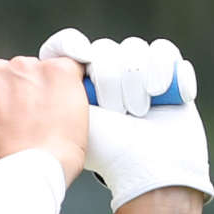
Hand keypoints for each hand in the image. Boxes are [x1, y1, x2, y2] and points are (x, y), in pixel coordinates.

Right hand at [0, 53, 87, 182]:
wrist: (31, 170)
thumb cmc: (2, 163)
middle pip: (3, 67)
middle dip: (14, 86)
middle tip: (23, 115)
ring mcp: (24, 66)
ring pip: (35, 69)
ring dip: (41, 87)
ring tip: (45, 120)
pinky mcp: (57, 68)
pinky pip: (68, 68)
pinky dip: (69, 84)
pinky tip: (65, 107)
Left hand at [37, 29, 213, 210]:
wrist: (147, 167)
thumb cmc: (104, 149)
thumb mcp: (68, 118)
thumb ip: (50, 88)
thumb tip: (43, 62)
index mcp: (76, 84)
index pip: (69, 46)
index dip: (72, 46)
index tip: (82, 59)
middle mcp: (106, 75)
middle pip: (105, 49)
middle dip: (111, 79)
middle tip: (117, 112)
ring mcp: (138, 74)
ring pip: (135, 49)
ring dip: (137, 79)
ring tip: (138, 111)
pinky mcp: (169, 74)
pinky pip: (164, 51)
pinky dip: (163, 68)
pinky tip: (161, 93)